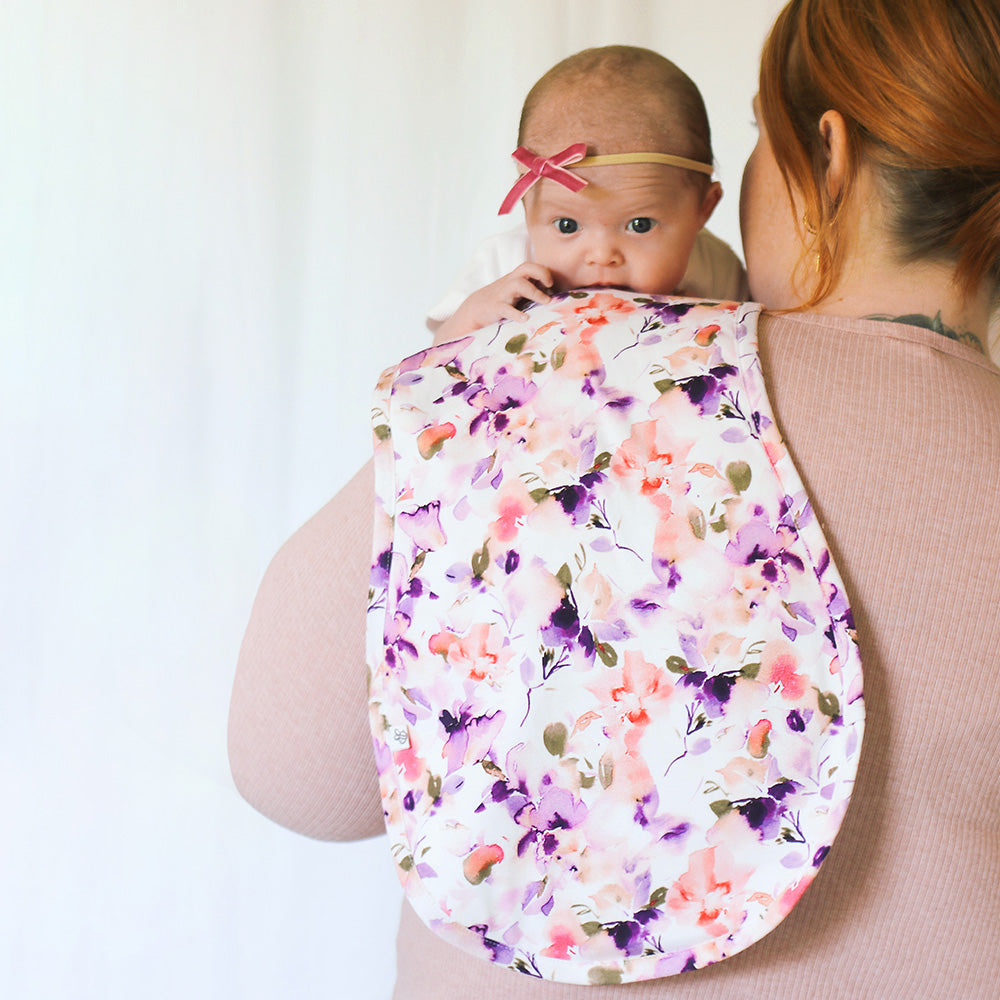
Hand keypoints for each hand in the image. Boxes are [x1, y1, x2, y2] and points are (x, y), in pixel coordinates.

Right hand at [432, 262, 552, 344]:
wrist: (475, 309)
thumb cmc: (501, 301)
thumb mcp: (515, 292)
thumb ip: (531, 290)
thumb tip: (553, 297)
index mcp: (515, 278)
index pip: (530, 266)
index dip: (543, 271)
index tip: (551, 284)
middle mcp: (510, 282)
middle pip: (526, 268)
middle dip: (541, 273)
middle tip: (550, 287)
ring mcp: (502, 294)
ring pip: (519, 285)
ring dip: (534, 292)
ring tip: (546, 302)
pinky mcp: (496, 308)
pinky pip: (507, 309)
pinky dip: (517, 314)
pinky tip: (526, 319)